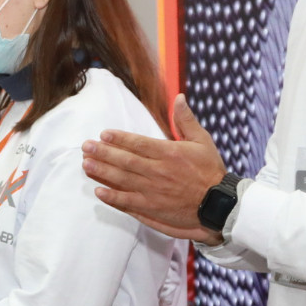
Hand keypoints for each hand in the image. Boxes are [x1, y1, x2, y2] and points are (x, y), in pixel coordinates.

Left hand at [81, 95, 227, 241]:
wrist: (219, 205)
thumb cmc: (210, 171)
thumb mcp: (202, 141)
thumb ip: (186, 120)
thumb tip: (179, 97)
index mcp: (170, 153)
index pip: (139, 144)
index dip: (119, 139)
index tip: (104, 134)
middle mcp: (159, 172)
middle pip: (125, 161)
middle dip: (103, 153)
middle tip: (86, 147)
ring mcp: (154, 191)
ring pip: (123, 180)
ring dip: (102, 172)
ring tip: (86, 164)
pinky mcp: (153, 208)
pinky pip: (128, 202)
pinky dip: (112, 197)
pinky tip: (98, 191)